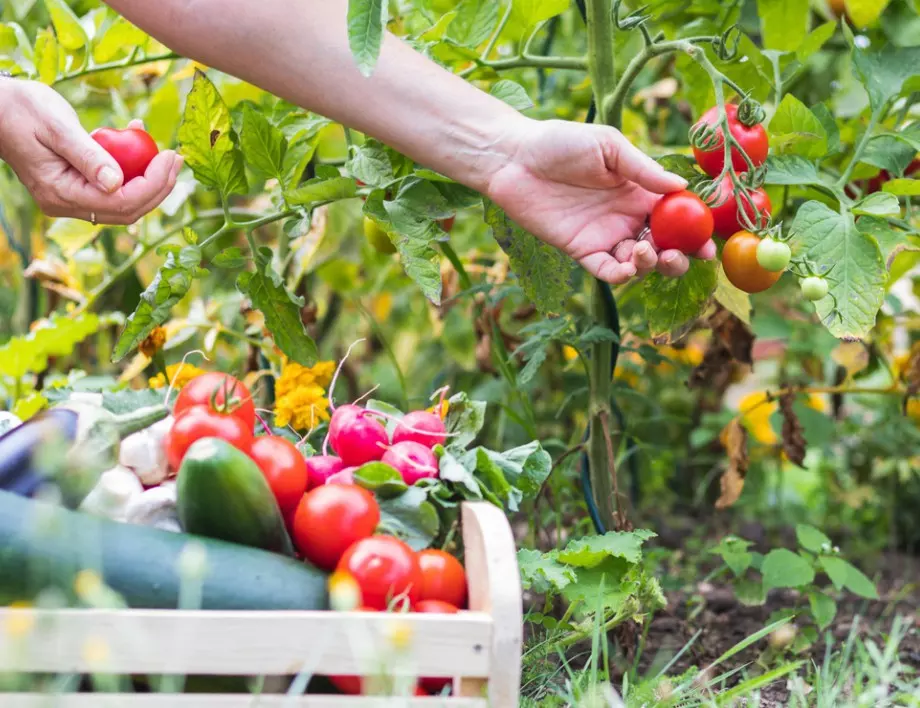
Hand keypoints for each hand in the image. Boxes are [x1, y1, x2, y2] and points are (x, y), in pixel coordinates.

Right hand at [0, 79, 181, 224]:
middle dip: (158, 186)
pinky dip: (131, 169)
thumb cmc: (20, 109)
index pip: (120, 202)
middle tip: (177, 158)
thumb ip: (88, 156)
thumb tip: (117, 183)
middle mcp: (66, 204)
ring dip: (148, 179)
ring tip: (164, 150)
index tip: (171, 157)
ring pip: (123, 201)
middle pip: (127, 209)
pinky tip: (136, 138)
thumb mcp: (57, 126)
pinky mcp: (77, 187)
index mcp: (60, 193)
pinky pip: (112, 187)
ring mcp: (71, 199)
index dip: (153, 185)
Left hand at [486, 118, 715, 283]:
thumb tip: (681, 186)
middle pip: (664, 247)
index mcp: (640, 192)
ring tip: (645, 250)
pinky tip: (628, 267)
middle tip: (679, 255)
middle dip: (678, 257)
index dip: (695, 233)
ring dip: (650, 265)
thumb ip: (643, 169)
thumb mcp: (608, 146)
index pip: (677, 217)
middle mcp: (627, 217)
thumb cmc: (561, 142)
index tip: (709, 243)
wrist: (515, 157)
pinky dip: (621, 275)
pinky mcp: (581, 250)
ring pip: (638, 264)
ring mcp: (605, 236)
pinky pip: (606, 271)